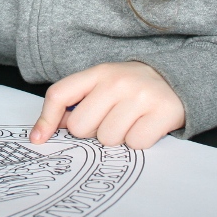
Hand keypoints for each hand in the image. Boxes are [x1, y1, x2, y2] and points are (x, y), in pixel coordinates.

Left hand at [30, 61, 185, 148]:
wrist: (178, 79)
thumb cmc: (132, 87)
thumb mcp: (103, 84)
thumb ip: (77, 101)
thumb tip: (46, 129)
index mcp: (98, 72)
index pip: (60, 94)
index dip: (45, 120)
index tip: (38, 140)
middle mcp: (117, 81)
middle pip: (80, 127)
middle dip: (92, 131)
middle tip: (109, 119)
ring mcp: (140, 95)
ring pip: (108, 139)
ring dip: (118, 137)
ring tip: (129, 121)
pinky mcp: (162, 112)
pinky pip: (135, 144)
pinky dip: (139, 140)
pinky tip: (145, 125)